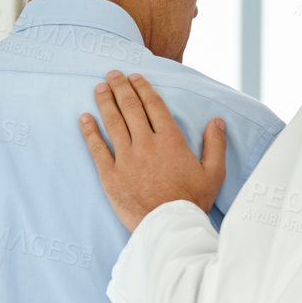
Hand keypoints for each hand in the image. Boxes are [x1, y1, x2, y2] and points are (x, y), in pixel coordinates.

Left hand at [79, 70, 226, 231]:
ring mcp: (126, 159)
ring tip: (99, 88)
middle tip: (112, 74)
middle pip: (130, 108)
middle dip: (120, 87)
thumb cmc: (192, 202)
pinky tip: (84, 118)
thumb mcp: (214, 173)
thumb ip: (215, 144)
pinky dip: (89, 131)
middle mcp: (146, 144)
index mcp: (170, 140)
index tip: (135, 76)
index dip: (143, 88)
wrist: (170, 228)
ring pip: (113, 123)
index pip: (153, 105)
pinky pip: (97, 149)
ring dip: (105, 102)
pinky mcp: (110, 176)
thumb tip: (217, 121)